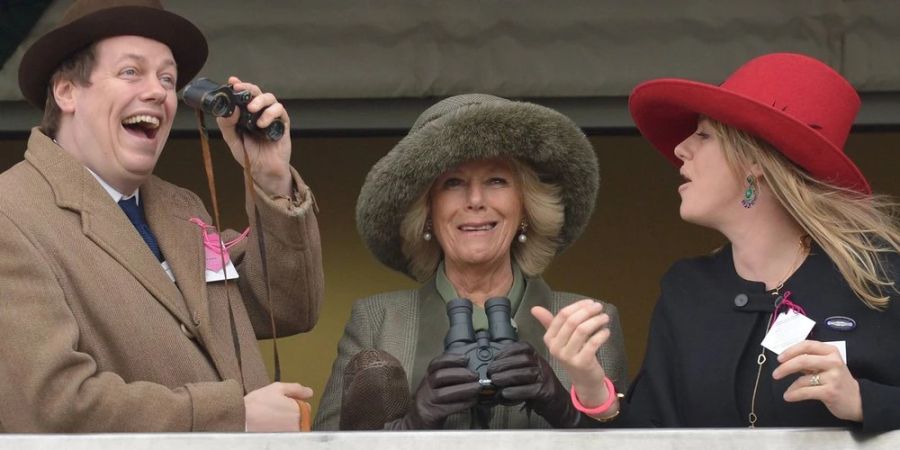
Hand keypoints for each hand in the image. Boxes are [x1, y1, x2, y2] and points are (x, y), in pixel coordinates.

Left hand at [217, 76, 291, 196]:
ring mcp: (272, 117)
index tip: (232, 81)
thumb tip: (230, 109)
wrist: (264, 171)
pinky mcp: (282, 124)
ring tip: (251, 109)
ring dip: (260, 100)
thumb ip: (226, 125)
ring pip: (270, 98)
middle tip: (239, 89)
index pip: (243, 95)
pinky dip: (270, 114)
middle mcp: (259, 112)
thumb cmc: (249, 155)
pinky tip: (262, 123)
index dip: (238, 85)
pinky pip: (280, 111)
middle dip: (248, 88)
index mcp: (246, 114)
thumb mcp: (232, 140)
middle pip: (256, 92)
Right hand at [244, 382, 312, 431]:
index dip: (294, 402)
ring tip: (270, 417)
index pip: (306, 407)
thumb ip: (296, 389)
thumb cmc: (257, 404)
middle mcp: (297, 425)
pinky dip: (279, 429)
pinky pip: (285, 433)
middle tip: (275, 410)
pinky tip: (269, 425)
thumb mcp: (278, 388)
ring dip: (285, 421)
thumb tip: (309, 392)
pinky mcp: (280, 441)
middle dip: (290, 413)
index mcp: (299, 411)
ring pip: (293, 426)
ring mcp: (289, 435)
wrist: (241, 418)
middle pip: (301, 417)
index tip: (283, 402)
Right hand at [386, 352, 479, 428]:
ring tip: (478, 388)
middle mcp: (424, 387)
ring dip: (464, 389)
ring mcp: (425, 401)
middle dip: (460, 374)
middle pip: (440, 376)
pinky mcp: (429, 414)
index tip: (466, 359)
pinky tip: (473, 401)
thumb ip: (449, 379)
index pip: (436, 363)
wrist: (417, 424)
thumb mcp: (436, 388)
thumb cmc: (432, 404)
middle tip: (475, 376)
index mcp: (427, 378)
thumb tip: (472, 372)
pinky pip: (447, 408)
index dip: (451, 359)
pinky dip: (462, 404)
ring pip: (444, 392)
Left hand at [487, 341, 580, 427]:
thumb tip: (493, 369)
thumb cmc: (538, 387)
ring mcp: (545, 378)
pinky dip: (515, 391)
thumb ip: (514, 368)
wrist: (558, 402)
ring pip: (526, 373)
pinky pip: (530, 389)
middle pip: (523, 360)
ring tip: (495, 381)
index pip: (522, 347)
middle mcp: (542, 365)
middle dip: (503, 365)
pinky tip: (505, 393)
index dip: (507, 351)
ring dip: (507, 377)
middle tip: (491, 373)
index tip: (495, 359)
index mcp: (536, 357)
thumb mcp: (528, 371)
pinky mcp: (546, 392)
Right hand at [532, 299, 613, 410]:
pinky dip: (602, 334)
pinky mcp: (582, 363)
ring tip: (604, 317)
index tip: (590, 302)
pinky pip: (593, 343)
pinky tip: (606, 331)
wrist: (583, 380)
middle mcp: (555, 347)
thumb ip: (550, 322)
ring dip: (596, 320)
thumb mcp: (561, 338)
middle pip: (572, 321)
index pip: (562, 315)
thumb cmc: (573, 354)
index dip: (578, 306)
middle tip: (599, 307)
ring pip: (583, 330)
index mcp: (549, 338)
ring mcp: (568, 356)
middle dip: (588, 311)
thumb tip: (534, 308)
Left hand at [773, 340, 862, 421]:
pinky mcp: (830, 392)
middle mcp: (833, 362)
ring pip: (803, 379)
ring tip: (788, 391)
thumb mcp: (827, 365)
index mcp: (831, 351)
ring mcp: (833, 377)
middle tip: (776, 374)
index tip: (780, 358)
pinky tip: (789, 396)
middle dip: (785, 367)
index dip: (790, 350)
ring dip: (791, 386)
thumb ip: (811, 360)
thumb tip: (786, 358)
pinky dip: (794, 394)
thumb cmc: (838, 380)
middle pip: (802, 360)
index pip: (807, 345)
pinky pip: (805, 392)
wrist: (858, 400)